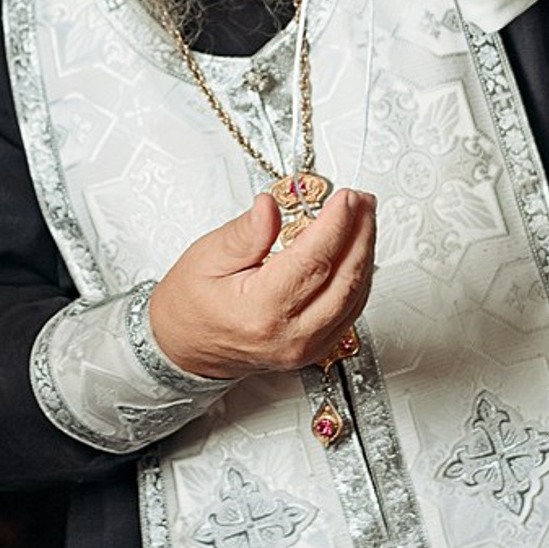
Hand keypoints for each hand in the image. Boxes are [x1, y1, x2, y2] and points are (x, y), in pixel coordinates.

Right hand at [148, 188, 376, 379]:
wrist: (183, 349)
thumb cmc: (190, 306)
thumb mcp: (207, 257)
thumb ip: (246, 233)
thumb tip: (270, 205)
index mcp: (261, 311)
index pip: (313, 260)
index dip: (336, 224)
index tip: (346, 197)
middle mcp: (289, 335)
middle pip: (344, 279)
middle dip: (360, 233)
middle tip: (362, 200)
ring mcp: (305, 348)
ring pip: (354, 296)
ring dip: (365, 253)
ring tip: (364, 218)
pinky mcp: (313, 350)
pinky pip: (349, 312)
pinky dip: (358, 278)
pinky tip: (357, 252)